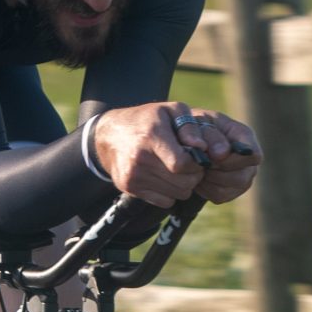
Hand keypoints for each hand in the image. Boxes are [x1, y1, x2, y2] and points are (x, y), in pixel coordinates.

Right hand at [89, 102, 208, 204]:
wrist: (109, 136)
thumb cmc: (147, 120)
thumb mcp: (170, 110)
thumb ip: (190, 126)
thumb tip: (202, 147)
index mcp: (152, 136)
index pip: (182, 164)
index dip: (197, 163)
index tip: (197, 156)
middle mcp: (140, 158)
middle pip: (183, 182)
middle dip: (194, 175)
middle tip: (191, 165)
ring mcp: (133, 176)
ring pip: (178, 194)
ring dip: (184, 185)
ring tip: (179, 170)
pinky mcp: (130, 188)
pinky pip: (166, 202)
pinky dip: (171, 193)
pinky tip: (166, 178)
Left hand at [190, 110, 259, 202]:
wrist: (186, 141)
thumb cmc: (194, 127)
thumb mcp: (196, 123)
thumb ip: (210, 135)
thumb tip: (222, 154)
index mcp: (244, 135)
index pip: (253, 155)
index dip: (233, 160)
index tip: (212, 155)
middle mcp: (248, 158)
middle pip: (241, 177)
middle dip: (216, 171)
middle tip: (200, 162)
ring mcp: (243, 176)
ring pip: (227, 189)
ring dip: (207, 180)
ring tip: (197, 167)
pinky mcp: (231, 191)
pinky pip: (219, 197)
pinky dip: (204, 188)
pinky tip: (198, 175)